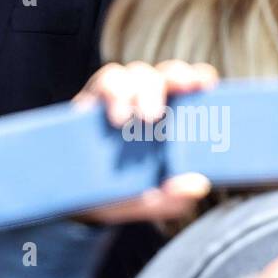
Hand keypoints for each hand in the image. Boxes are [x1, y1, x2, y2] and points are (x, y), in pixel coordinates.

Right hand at [70, 60, 218, 224]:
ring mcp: (112, 99)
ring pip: (126, 74)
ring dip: (128, 92)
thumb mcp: (148, 203)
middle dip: (160, 85)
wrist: (74, 200)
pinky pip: (98, 84)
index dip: (196, 76)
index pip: (185, 86)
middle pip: (156, 75)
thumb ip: (172, 199)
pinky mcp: (86, 102)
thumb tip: (197, 184)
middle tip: (153, 114)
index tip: (204, 84)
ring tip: (123, 119)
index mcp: (166, 119)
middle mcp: (140, 102)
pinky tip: (107, 115)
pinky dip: (106, 94)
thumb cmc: (118, 195)